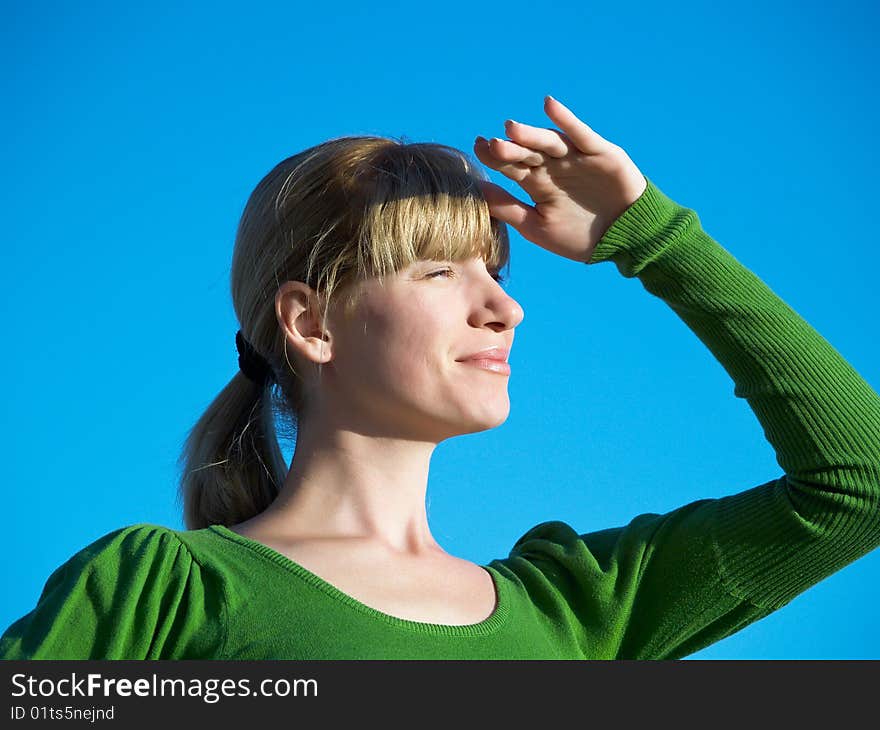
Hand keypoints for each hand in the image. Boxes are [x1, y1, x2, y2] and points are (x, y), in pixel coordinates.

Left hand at [473, 96, 647, 263]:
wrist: (625, 239)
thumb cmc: (581, 238)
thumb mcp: (539, 227)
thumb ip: (510, 209)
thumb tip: (478, 192)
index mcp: (537, 184)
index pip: (511, 166)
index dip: (494, 158)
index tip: (477, 148)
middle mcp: (553, 166)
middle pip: (526, 153)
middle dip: (509, 149)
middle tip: (490, 144)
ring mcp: (575, 158)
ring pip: (548, 143)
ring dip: (530, 135)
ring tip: (510, 129)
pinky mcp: (599, 153)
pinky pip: (580, 134)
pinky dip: (566, 120)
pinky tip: (549, 105)